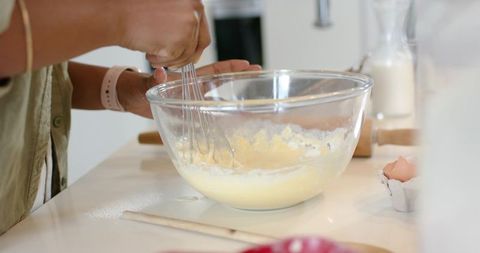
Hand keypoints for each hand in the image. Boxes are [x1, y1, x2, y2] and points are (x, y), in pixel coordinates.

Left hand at [117, 60, 261, 117]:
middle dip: (240, 81)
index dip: (231, 68)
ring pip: (216, 103)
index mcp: (189, 80)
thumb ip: (154, 79)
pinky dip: (216, 123)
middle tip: (258, 78)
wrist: (132, 99)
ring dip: (231, 105)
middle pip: (222, 84)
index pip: (214, 72)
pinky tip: (227, 130)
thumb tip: (158, 73)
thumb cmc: (140, 87)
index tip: (248, 65)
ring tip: (250, 109)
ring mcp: (192, 102)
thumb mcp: (147, 83)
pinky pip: (205, 118)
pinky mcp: (187, 114)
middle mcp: (195, 90)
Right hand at [118, 0, 209, 66]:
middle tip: (173, 61)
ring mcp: (188, 26)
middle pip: (200, 44)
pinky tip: (149, 55)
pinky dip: (162, 62)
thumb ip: (182, 16)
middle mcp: (195, 11)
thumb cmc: (134, 9)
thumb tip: (194, 32)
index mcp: (194, 1)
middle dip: (187, 56)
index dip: (194, 43)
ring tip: (152, 53)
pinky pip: (175, 60)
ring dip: (170, 59)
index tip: (188, 51)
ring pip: (187, 54)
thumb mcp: (167, 6)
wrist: (115, 14)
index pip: (203, 29)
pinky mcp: (179, 41)